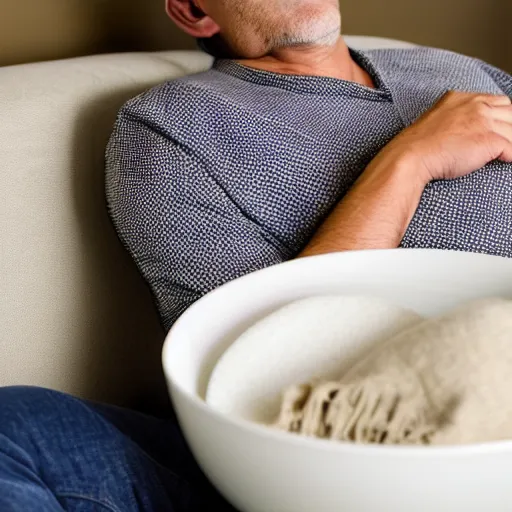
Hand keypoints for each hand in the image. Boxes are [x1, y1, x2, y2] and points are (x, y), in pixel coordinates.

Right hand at [381, 91, 511, 181]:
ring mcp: (483, 121)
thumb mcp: (436, 123)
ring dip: (508, 144)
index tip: (497, 130)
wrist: (411, 157)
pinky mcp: (489, 140)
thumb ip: (454, 121)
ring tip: (501, 155)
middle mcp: (475, 105)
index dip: (500, 117)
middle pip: (509, 113)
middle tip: (500, 142)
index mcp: (460, 98)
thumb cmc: (418, 147)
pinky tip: (502, 162)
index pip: (496, 102)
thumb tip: (466, 134)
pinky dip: (509, 157)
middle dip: (508, 128)